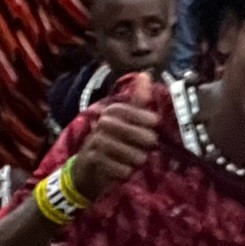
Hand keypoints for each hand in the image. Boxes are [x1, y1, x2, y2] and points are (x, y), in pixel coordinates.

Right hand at [71, 72, 158, 200]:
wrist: (89, 169)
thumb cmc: (115, 142)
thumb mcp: (127, 121)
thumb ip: (138, 101)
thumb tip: (146, 74)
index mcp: (111, 112)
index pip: (125, 109)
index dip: (141, 115)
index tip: (155, 122)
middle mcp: (101, 124)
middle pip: (122, 128)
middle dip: (139, 137)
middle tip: (150, 145)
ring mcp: (93, 141)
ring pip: (115, 146)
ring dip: (132, 155)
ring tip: (140, 160)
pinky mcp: (90, 159)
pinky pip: (107, 163)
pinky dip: (120, 169)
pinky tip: (127, 171)